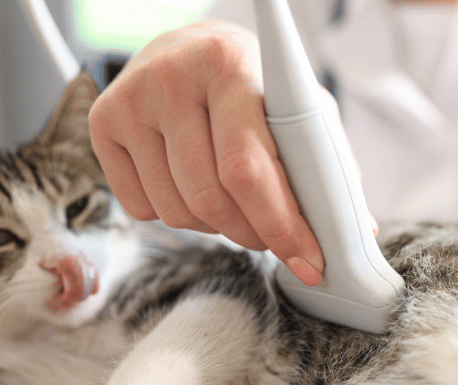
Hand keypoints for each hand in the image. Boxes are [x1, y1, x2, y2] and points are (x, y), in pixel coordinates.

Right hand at [88, 21, 323, 285]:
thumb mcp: (299, 108)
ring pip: (177, 211)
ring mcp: (130, 101)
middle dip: (253, 235)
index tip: (309, 262)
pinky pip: (142, 209)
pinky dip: (178, 216)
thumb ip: (325, 165)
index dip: (281, 225)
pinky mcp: (102, 123)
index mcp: (231, 67)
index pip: (247, 168)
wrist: (188, 49)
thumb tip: (355, 232)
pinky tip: (194, 187)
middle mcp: (172, 78)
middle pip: (210, 199)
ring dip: (217, 228)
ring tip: (235, 204)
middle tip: (274, 239)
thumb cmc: (253, 85)